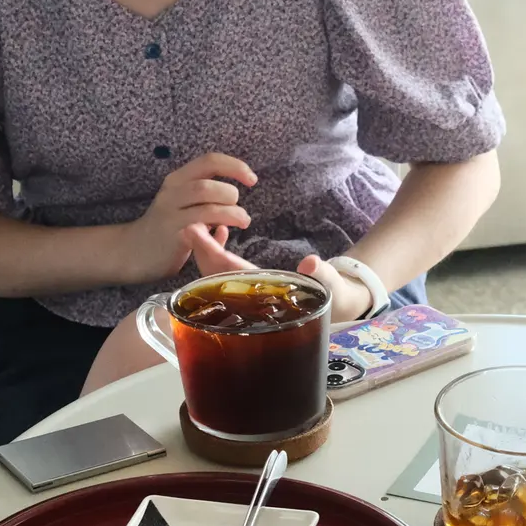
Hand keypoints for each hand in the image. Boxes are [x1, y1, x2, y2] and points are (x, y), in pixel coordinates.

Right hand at [117, 153, 254, 281]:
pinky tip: (223, 234)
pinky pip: (201, 228)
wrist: (134, 252)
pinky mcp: (173, 235)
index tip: (252, 179)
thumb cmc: (166, 228)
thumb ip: (207, 199)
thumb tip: (236, 203)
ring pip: (207, 203)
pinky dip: (218, 229)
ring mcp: (171, 213)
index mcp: (178, 179)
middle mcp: (173, 191)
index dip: (235, 166)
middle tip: (240, 211)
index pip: (210, 161)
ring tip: (243, 221)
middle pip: (208, 183)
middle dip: (231, 194)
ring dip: (231, 212)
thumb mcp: (184, 204)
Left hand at [180, 229, 374, 322]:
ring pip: (216, 271)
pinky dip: (219, 251)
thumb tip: (312, 263)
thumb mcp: (331, 284)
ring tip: (198, 223)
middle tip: (186, 220)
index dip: (207, 251)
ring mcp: (248, 290)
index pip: (226, 271)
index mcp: (261, 292)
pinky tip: (220, 232)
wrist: (339, 305)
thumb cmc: (334, 296)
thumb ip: (322, 274)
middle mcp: (249, 294)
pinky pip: (226, 269)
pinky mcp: (253, 284)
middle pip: (212, 271)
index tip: (191, 230)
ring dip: (205, 249)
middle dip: (198, 248)